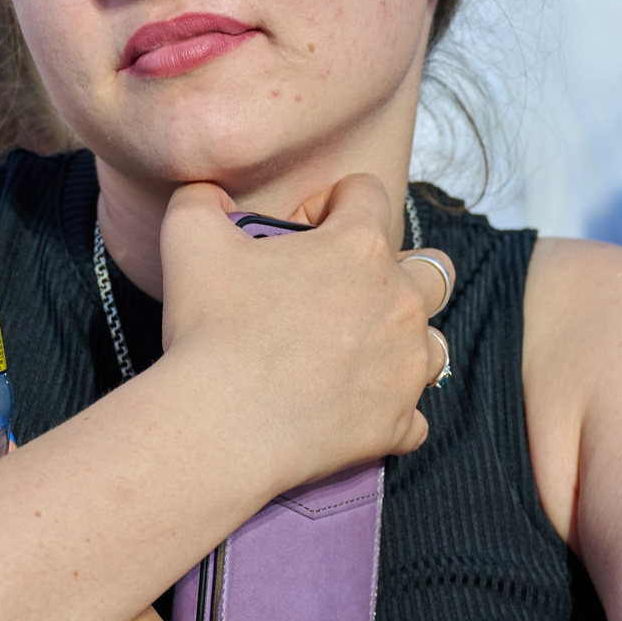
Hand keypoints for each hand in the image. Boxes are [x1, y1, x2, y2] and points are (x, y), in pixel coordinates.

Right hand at [154, 176, 452, 493]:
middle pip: (432, 267)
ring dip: (402, 341)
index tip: (298, 232)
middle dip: (396, 270)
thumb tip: (211, 195)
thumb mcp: (189, 238)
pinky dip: (389, 410)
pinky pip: (414, 416)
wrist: (222, 428)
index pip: (367, 192)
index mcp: (360, 246)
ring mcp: (406, 365)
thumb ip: (202, 199)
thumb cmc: (211, 331)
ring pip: (432, 342)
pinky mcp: (399, 423)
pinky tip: (351, 408)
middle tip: (341, 293)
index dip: (329, 202)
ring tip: (354, 352)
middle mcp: (400, 301)